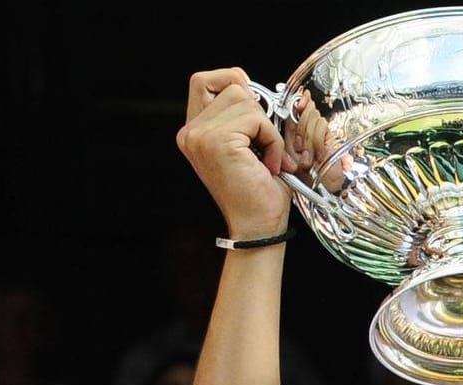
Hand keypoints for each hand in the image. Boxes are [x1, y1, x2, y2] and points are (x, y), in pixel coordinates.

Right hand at [177, 68, 293, 237]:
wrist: (258, 226)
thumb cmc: (258, 191)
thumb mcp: (247, 144)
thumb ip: (241, 114)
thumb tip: (248, 84)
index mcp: (194, 132)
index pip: (204, 81)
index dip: (233, 83)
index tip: (254, 109)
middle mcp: (190, 132)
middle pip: (230, 85)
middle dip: (257, 110)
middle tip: (264, 142)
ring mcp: (200, 136)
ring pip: (245, 99)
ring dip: (267, 129)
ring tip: (266, 158)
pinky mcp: (217, 142)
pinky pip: (256, 119)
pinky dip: (271, 139)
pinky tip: (268, 164)